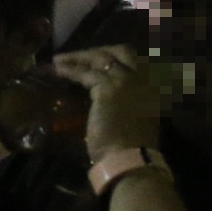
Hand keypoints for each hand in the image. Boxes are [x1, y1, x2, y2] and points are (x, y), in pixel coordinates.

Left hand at [50, 44, 162, 159]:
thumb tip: (111, 97)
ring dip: (78, 57)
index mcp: (153, 87)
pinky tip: (58, 69)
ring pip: (100, 59)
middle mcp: (142, 79)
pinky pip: (85, 73)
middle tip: (79, 55)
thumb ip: (129, 102)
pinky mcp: (105, 87)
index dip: (118, 56)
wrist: (128, 159)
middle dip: (99, 50)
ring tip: (59, 60)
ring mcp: (125, 81)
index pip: (137, 60)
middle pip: (120, 51)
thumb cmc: (131, 148)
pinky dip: (70, 69)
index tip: (100, 56)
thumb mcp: (137, 119)